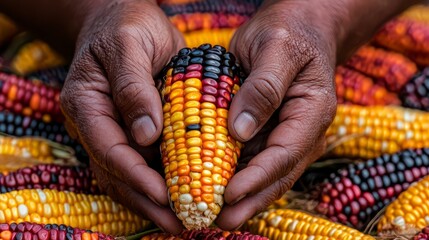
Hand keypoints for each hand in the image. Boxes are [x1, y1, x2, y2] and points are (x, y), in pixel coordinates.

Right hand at [60, 0, 184, 233]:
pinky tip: (185, 193)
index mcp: (87, 104)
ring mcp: (114, 130)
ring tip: (183, 220)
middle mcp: (97, 124)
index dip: (135, 175)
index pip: (108, 149)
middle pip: (116, 173)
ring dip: (154, 201)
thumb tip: (146, 136)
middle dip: (147, 201)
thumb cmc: (125, 24)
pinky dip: (162, 181)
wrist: (127, 19)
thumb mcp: (129, 44)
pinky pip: (144, 163)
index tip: (163, 194)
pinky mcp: (134, 131)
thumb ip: (133, 87)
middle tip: (179, 223)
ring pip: (128, 175)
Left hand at [216, 0, 337, 228]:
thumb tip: (239, 132)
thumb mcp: (276, 48)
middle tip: (218, 222)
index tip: (228, 196)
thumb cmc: (288, 32)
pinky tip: (210, 186)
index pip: (284, 155)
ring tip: (211, 215)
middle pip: (276, 176)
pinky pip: (251, 159)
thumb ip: (263, 88)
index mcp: (311, 113)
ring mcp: (285, 135)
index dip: (256, 178)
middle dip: (248, 202)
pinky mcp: (268, 133)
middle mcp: (302, 132)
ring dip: (240, 197)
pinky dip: (233, 175)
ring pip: (264, 174)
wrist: (296, 29)